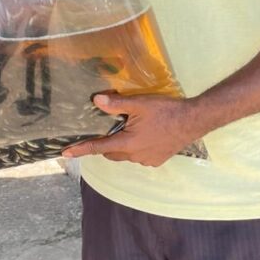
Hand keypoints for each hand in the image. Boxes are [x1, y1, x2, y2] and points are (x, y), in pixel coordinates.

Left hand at [62, 93, 203, 165]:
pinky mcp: (157, 160)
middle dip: (105, 145)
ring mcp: (147, 160)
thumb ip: (116, 103)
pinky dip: (136, 148)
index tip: (66, 154)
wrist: (194, 120)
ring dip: (123, 145)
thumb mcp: (139, 103)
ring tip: (131, 128)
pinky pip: (139, 156)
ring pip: (126, 155)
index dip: (81, 150)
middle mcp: (135, 156)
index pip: (98, 147)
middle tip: (107, 130)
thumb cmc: (166, 110)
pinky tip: (145, 135)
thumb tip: (96, 100)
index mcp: (128, 143)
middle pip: (111, 153)